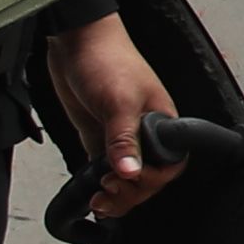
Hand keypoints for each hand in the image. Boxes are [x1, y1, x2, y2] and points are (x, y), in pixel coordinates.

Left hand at [46, 12, 186, 221]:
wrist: (76, 41)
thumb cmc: (107, 58)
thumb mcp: (118, 101)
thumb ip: (124, 140)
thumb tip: (130, 172)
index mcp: (162, 121)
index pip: (168, 165)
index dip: (150, 181)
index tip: (128, 183)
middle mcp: (144, 131)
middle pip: (147, 177)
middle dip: (129, 193)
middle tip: (107, 195)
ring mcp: (120, 134)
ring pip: (126, 176)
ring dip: (115, 194)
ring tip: (98, 201)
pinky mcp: (99, 135)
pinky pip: (104, 167)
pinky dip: (98, 183)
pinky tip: (90, 190)